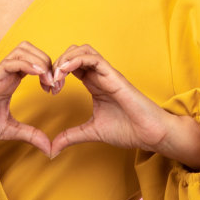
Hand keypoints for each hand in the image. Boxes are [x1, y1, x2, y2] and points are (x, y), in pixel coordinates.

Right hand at [0, 41, 53, 155]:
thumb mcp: (9, 130)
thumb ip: (29, 135)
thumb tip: (50, 149)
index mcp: (10, 82)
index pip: (34, 61)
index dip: (49, 70)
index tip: (55, 90)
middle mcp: (5, 74)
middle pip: (30, 49)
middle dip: (47, 61)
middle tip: (54, 84)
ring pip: (22, 49)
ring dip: (40, 61)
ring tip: (47, 81)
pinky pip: (11, 62)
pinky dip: (28, 64)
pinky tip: (38, 75)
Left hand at [48, 45, 199, 169]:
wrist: (151, 134)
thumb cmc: (128, 130)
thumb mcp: (91, 132)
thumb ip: (71, 136)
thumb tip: (52, 149)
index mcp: (93, 83)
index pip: (69, 66)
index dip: (55, 73)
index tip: (48, 90)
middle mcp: (99, 75)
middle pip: (73, 53)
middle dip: (56, 63)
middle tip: (49, 83)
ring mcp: (106, 73)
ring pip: (82, 50)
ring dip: (64, 59)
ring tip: (55, 77)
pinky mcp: (114, 75)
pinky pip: (93, 58)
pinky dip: (75, 60)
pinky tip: (64, 72)